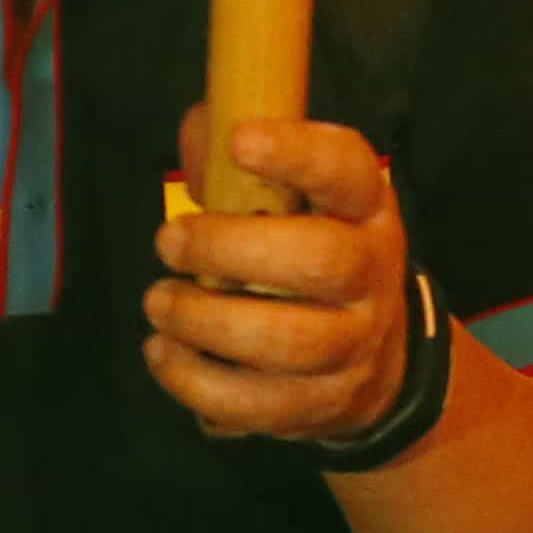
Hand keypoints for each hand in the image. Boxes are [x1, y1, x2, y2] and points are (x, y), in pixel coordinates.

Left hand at [145, 106, 414, 442]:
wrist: (373, 359)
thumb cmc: (309, 253)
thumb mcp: (292, 202)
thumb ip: (241, 166)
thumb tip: (201, 128)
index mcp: (365, 207)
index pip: (347, 170)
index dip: (299, 153)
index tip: (240, 140)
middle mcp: (373, 273)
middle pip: (322, 261)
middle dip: (232, 250)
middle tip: (168, 240)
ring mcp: (354, 345)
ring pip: (290, 343)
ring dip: (208, 322)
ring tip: (159, 302)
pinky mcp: (322, 405)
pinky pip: (259, 405)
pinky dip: (198, 382)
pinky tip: (163, 353)